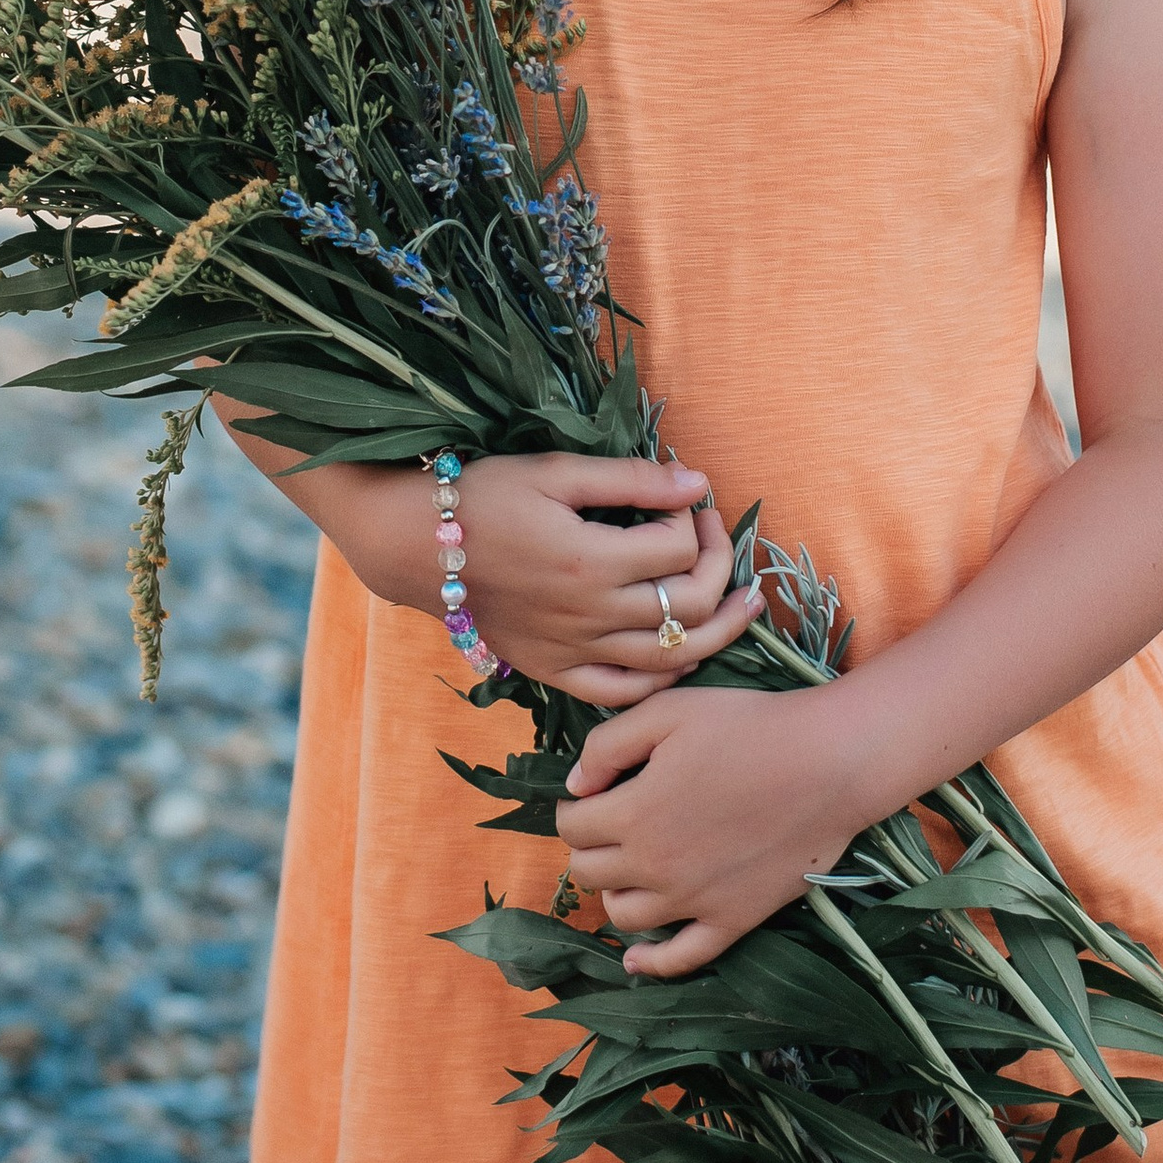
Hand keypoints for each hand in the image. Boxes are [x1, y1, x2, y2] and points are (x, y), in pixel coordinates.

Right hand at [332, 452, 760, 706]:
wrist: (415, 546)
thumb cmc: (484, 496)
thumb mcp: (556, 472)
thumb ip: (631, 480)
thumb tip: (698, 482)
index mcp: (592, 560)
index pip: (678, 546)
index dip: (694, 516)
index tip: (686, 496)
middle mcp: (590, 614)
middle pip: (688, 605)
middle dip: (719, 564)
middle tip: (715, 534)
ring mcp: (573, 650)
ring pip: (670, 657)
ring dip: (719, 630)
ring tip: (746, 604)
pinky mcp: (554, 670)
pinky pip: (623, 690)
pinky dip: (663, 679)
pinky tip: (685, 655)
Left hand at [557, 680, 874, 976]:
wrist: (830, 763)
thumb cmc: (749, 726)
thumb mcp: (667, 712)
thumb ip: (607, 746)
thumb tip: (576, 787)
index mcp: (633, 814)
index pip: (573, 827)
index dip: (575, 808)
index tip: (592, 794)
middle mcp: (654, 866)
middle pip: (590, 872)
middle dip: (589, 846)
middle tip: (610, 825)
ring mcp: (694, 901)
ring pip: (624, 915)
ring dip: (614, 892)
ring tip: (629, 868)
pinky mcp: (733, 921)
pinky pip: (682, 958)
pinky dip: (652, 963)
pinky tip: (636, 959)